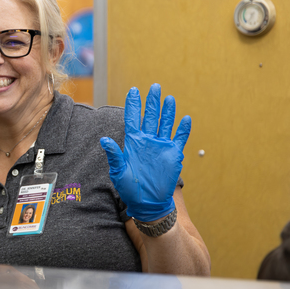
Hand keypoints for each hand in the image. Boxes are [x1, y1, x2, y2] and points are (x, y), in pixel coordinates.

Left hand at [99, 84, 190, 221]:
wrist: (147, 202)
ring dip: (168, 111)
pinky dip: (183, 129)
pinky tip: (185, 118)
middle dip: (152, 102)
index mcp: (133, 142)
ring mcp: (161, 146)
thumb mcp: (118, 171)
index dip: (133, 105)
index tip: (133, 91)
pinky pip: (179, 138)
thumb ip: (114, 155)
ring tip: (169, 98)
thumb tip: (104, 140)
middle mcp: (147, 141)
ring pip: (165, 123)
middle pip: (150, 116)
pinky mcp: (173, 154)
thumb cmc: (129, 188)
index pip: (132, 119)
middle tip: (154, 86)